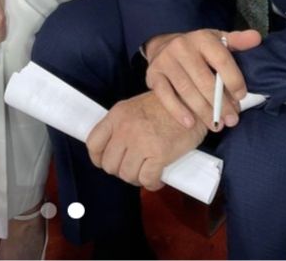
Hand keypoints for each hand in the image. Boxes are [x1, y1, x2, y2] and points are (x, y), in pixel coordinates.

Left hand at [87, 91, 205, 189]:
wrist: (192, 103)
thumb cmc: (166, 105)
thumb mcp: (136, 107)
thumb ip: (122, 124)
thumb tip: (114, 148)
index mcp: (117, 115)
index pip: (93, 143)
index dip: (98, 158)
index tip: (108, 162)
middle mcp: (125, 128)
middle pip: (109, 164)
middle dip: (120, 170)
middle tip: (133, 168)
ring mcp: (142, 142)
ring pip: (127, 174)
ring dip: (136, 178)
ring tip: (146, 172)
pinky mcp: (160, 153)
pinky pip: (147, 179)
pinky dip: (152, 183)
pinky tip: (157, 179)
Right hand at [145, 28, 261, 130]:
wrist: (163, 45)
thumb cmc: (198, 48)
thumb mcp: (218, 40)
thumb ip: (238, 42)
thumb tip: (257, 38)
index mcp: (202, 38)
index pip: (221, 59)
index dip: (233, 79)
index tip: (241, 96)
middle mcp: (182, 47)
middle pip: (204, 79)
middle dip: (220, 103)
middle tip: (232, 120)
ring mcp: (166, 61)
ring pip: (187, 90)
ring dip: (203, 111)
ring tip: (216, 125)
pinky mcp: (153, 75)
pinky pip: (165, 96)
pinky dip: (178, 111)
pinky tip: (190, 123)